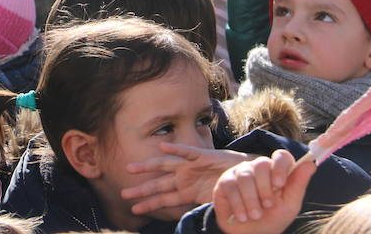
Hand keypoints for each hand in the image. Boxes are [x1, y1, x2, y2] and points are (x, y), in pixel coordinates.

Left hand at [122, 142, 253, 213]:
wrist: (247, 177)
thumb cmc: (228, 192)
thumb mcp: (212, 206)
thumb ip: (199, 214)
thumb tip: (190, 228)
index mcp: (186, 192)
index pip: (163, 200)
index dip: (149, 204)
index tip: (133, 211)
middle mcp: (184, 178)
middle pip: (158, 184)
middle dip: (142, 189)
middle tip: (123, 194)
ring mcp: (190, 166)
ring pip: (164, 165)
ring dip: (147, 166)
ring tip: (130, 168)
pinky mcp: (202, 155)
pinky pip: (187, 151)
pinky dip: (176, 148)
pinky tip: (163, 145)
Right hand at [213, 150, 314, 233]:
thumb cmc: (272, 219)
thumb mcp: (289, 205)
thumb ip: (298, 184)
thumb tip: (311, 164)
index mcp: (277, 171)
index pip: (281, 156)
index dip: (280, 166)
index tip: (279, 184)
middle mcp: (258, 168)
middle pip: (261, 164)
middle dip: (265, 188)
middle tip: (268, 206)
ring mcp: (240, 173)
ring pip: (245, 176)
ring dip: (251, 200)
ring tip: (255, 216)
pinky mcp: (224, 182)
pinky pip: (230, 186)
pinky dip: (238, 204)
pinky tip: (243, 216)